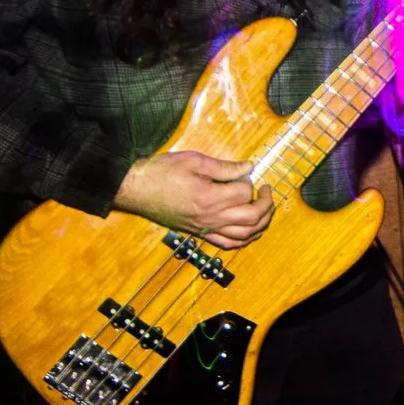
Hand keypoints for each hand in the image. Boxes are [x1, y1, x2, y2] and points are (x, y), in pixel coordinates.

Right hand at [114, 151, 275, 248]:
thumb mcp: (194, 161)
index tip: (242, 172)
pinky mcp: (200, 234)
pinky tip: (251, 231)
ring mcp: (206, 228)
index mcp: (210, 197)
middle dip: (266, 204)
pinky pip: (228, 244)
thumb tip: (249, 167)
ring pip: (244, 235)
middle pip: (252, 217)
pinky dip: (245, 239)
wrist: (136, 190)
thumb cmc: (161, 172)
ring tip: (265, 210)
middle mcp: (211, 218)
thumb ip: (224, 167)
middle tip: (267, 190)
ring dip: (261, 224)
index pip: (244, 193)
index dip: (248, 181)